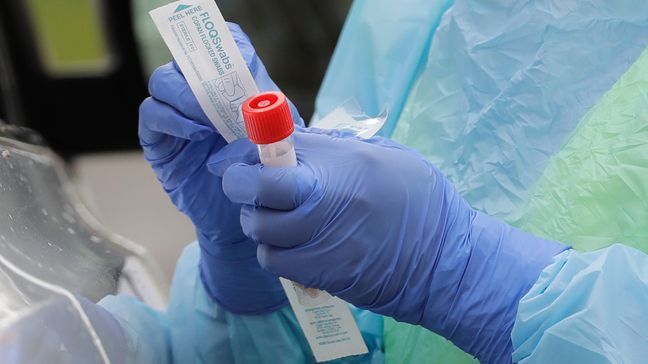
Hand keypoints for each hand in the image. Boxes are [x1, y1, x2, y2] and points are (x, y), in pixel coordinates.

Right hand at [139, 23, 300, 313]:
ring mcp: (177, 118)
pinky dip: (172, 119)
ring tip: (206, 120)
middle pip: (187, 61)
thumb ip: (271, 116)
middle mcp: (201, 98)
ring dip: (185, 96)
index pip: (222, 49)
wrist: (242, 221)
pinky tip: (195, 134)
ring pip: (163, 83)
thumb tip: (263, 95)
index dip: (224, 44)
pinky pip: (152, 116)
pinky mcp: (159, 141)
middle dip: (201, 73)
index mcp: (233, 90)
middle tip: (219, 95)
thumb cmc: (264, 178)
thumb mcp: (278, 143)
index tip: (237, 57)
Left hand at [220, 128, 566, 361]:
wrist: (446, 261)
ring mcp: (319, 239)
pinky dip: (274, 251)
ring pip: (258, 227)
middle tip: (248, 185)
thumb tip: (291, 141)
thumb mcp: (384, 155)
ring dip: (259, 221)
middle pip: (254, 187)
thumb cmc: (420, 200)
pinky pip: (273, 260)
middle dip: (240, 183)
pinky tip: (293, 246)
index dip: (251, 147)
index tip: (245, 153)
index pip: (278, 145)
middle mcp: (326, 198)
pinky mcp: (319, 273)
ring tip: (278, 217)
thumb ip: (334, 148)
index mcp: (345, 161)